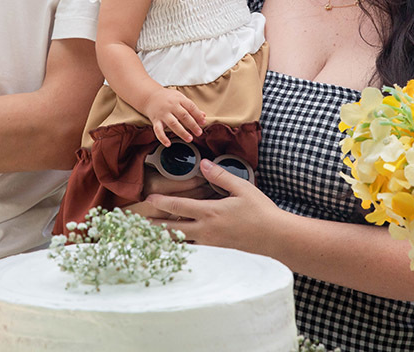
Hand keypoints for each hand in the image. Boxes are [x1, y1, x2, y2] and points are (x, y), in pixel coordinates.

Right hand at [142, 88, 205, 144]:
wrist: (149, 96)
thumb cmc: (167, 98)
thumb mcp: (180, 98)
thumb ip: (191, 107)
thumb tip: (203, 116)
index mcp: (179, 99)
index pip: (191, 107)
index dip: (198, 115)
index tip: (203, 122)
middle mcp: (171, 106)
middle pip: (183, 116)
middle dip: (192, 125)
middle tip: (199, 133)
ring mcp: (163, 113)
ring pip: (173, 124)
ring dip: (182, 132)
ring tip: (189, 139)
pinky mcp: (155, 120)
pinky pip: (158, 130)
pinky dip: (162, 138)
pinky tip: (168, 144)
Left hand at [144, 159, 280, 252]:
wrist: (275, 237)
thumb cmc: (261, 211)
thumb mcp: (242, 188)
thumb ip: (220, 176)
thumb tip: (204, 164)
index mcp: (210, 212)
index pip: (178, 206)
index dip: (161, 202)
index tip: (148, 199)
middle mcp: (206, 230)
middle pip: (172, 229)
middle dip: (154, 225)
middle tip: (138, 223)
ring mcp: (210, 242)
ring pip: (181, 240)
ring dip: (165, 235)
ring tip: (150, 232)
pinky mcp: (216, 249)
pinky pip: (193, 246)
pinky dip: (181, 242)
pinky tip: (176, 239)